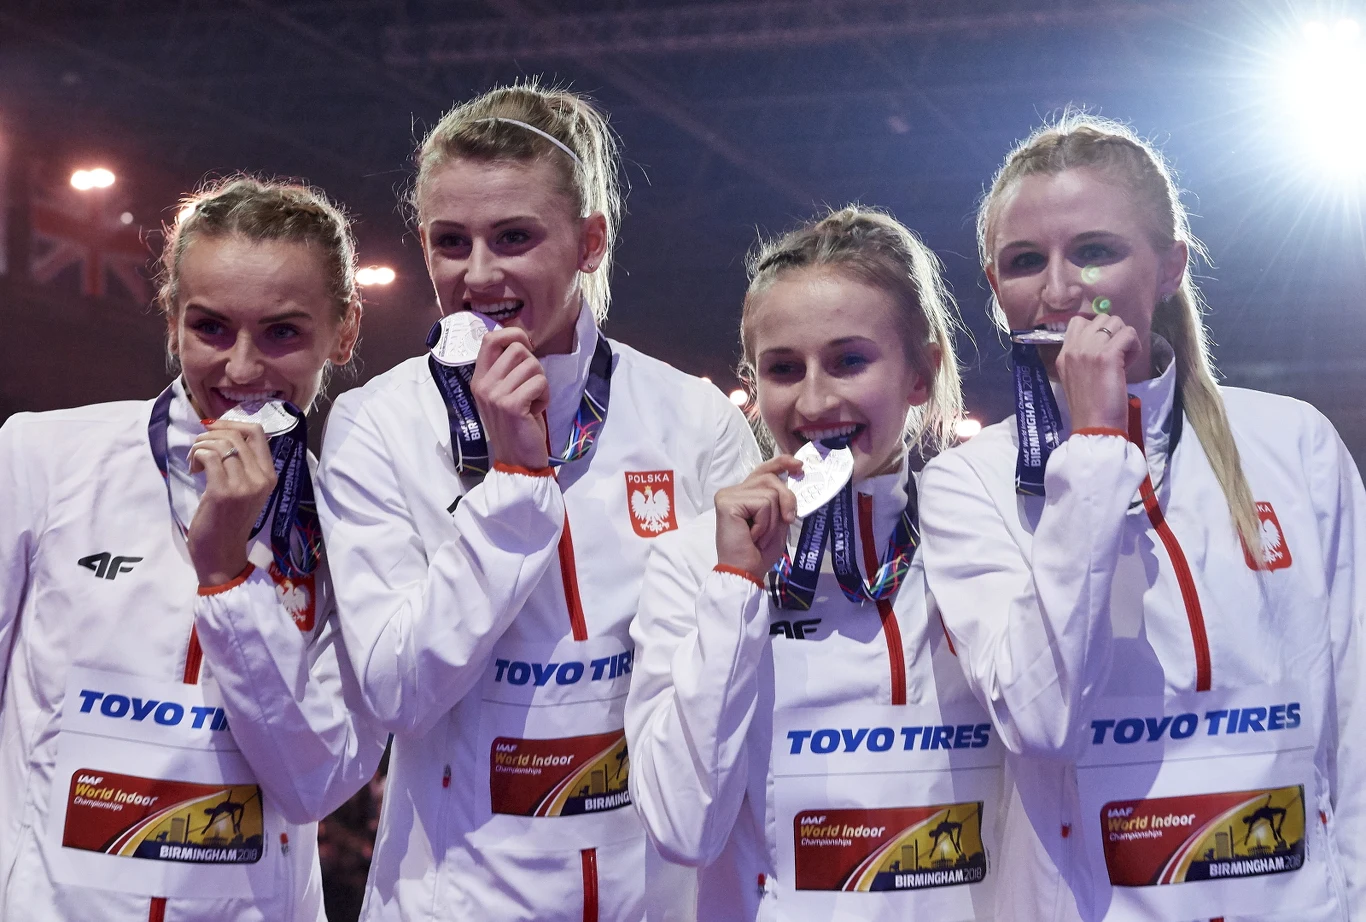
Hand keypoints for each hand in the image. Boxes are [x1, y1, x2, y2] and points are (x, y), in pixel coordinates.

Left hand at [186, 420, 276, 586]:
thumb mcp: (247, 491)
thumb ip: (244, 466)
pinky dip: (196, 456)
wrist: (222, 555)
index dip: (232, 423)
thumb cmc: (230, 523)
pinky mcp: (223, 492)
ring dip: (200, 446)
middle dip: (211, 434)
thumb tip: (224, 434)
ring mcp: (244, 485)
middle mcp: (261, 478)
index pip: (258, 432)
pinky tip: (194, 469)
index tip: (213, 429)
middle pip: (236, 434)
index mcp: (269, 476)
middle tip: (199, 450)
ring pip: (221, 443)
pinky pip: (208, 456)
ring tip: (195, 462)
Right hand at [470, 327, 550, 469]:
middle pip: (517, 349)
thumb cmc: (516, 425)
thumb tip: (521, 342)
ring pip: (532, 365)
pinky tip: (535, 411)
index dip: (512, 334)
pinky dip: (545, 396)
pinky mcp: (512, 405)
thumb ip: (506, 370)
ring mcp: (495, 395)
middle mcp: (483, 384)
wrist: (517, 460)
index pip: (490, 339)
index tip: (526, 348)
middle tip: (531, 387)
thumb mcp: (504, 394)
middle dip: (533, 364)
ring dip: (540, 383)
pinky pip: (540, 382)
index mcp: (479, 379)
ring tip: (532, 402)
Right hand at [715, 456, 804, 581]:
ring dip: (773, 519)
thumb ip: (781, 500)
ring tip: (759, 535)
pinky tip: (752, 535)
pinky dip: (764, 523)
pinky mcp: (727, 501)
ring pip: (769, 493)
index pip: (764, 471)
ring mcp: (728, 495)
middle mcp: (734, 491)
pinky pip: (762, 504)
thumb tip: (793, 476)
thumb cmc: (759, 552)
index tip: (798, 465)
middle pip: (771, 478)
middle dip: (786, 500)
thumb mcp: (778, 522)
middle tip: (787, 522)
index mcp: (745, 494)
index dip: (781, 463)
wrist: (744, 572)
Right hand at [1056, 313, 1140, 432]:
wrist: (1094, 426)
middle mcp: (1074, 348)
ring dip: (1125, 338)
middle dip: (1113, 333)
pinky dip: (1134, 346)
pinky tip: (1129, 364)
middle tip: (1116, 355)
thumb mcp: (1075, 379)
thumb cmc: (1088, 407)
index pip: (1079, 322)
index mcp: (1063, 354)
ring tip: (1123, 359)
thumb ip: (1082, 359)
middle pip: (1100, 318)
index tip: (1104, 347)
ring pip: (1116, 322)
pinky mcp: (1107, 356)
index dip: (1097, 329)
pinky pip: (1128, 334)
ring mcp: (1089, 350)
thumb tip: (1103, 344)